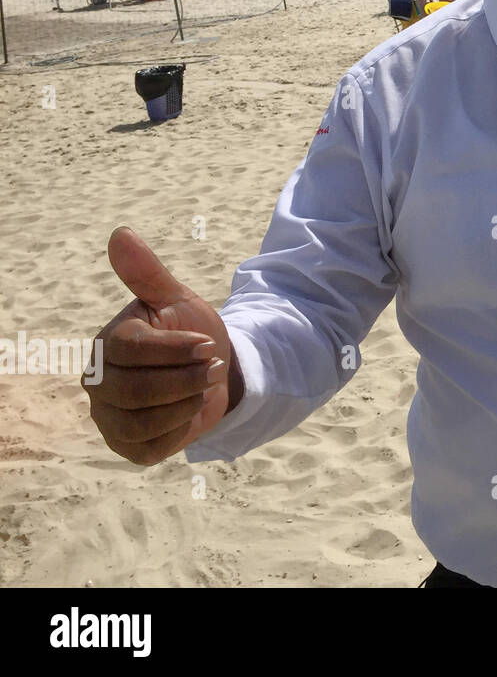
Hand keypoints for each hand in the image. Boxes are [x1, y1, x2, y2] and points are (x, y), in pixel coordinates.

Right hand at [82, 227, 234, 464]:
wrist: (210, 373)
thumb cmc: (189, 332)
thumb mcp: (177, 299)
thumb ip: (148, 272)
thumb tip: (120, 233)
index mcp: (108, 343)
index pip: (133, 350)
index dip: (175, 350)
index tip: (209, 345)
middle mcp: (98, 381)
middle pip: (136, 390)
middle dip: (186, 380)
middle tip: (214, 368)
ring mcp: (107, 416)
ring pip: (141, 421)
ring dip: (185, 404)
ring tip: (205, 387)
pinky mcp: (125, 445)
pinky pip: (149, 447)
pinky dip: (179, 430)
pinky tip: (191, 411)